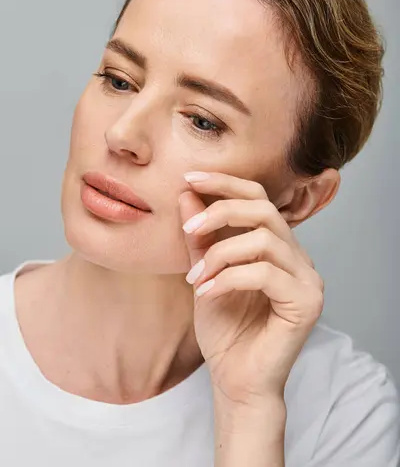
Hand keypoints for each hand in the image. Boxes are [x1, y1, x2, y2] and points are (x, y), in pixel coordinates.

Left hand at [179, 171, 323, 406]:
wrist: (235, 380)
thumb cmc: (223, 329)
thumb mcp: (204, 273)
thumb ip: (199, 237)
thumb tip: (187, 194)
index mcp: (277, 246)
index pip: (258, 198)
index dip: (225, 183)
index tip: (189, 179)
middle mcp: (298, 257)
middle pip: (265, 210)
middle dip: (221, 211)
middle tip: (188, 228)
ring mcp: (307, 279)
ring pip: (264, 240)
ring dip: (221, 253)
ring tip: (196, 277)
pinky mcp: (307, 303)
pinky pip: (265, 274)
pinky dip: (230, 277)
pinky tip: (208, 292)